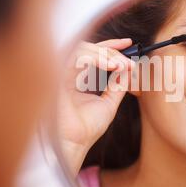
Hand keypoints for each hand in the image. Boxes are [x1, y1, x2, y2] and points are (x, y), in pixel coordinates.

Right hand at [58, 38, 134, 174]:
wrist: (75, 143)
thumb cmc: (86, 129)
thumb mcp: (109, 103)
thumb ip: (117, 85)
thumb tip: (128, 69)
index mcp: (76, 80)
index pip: (92, 55)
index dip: (110, 46)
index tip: (128, 43)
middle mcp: (67, 74)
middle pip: (88, 49)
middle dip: (111, 51)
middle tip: (128, 62)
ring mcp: (61, 73)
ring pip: (81, 49)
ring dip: (105, 53)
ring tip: (121, 64)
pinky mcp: (57, 75)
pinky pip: (76, 57)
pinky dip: (96, 57)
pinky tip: (112, 65)